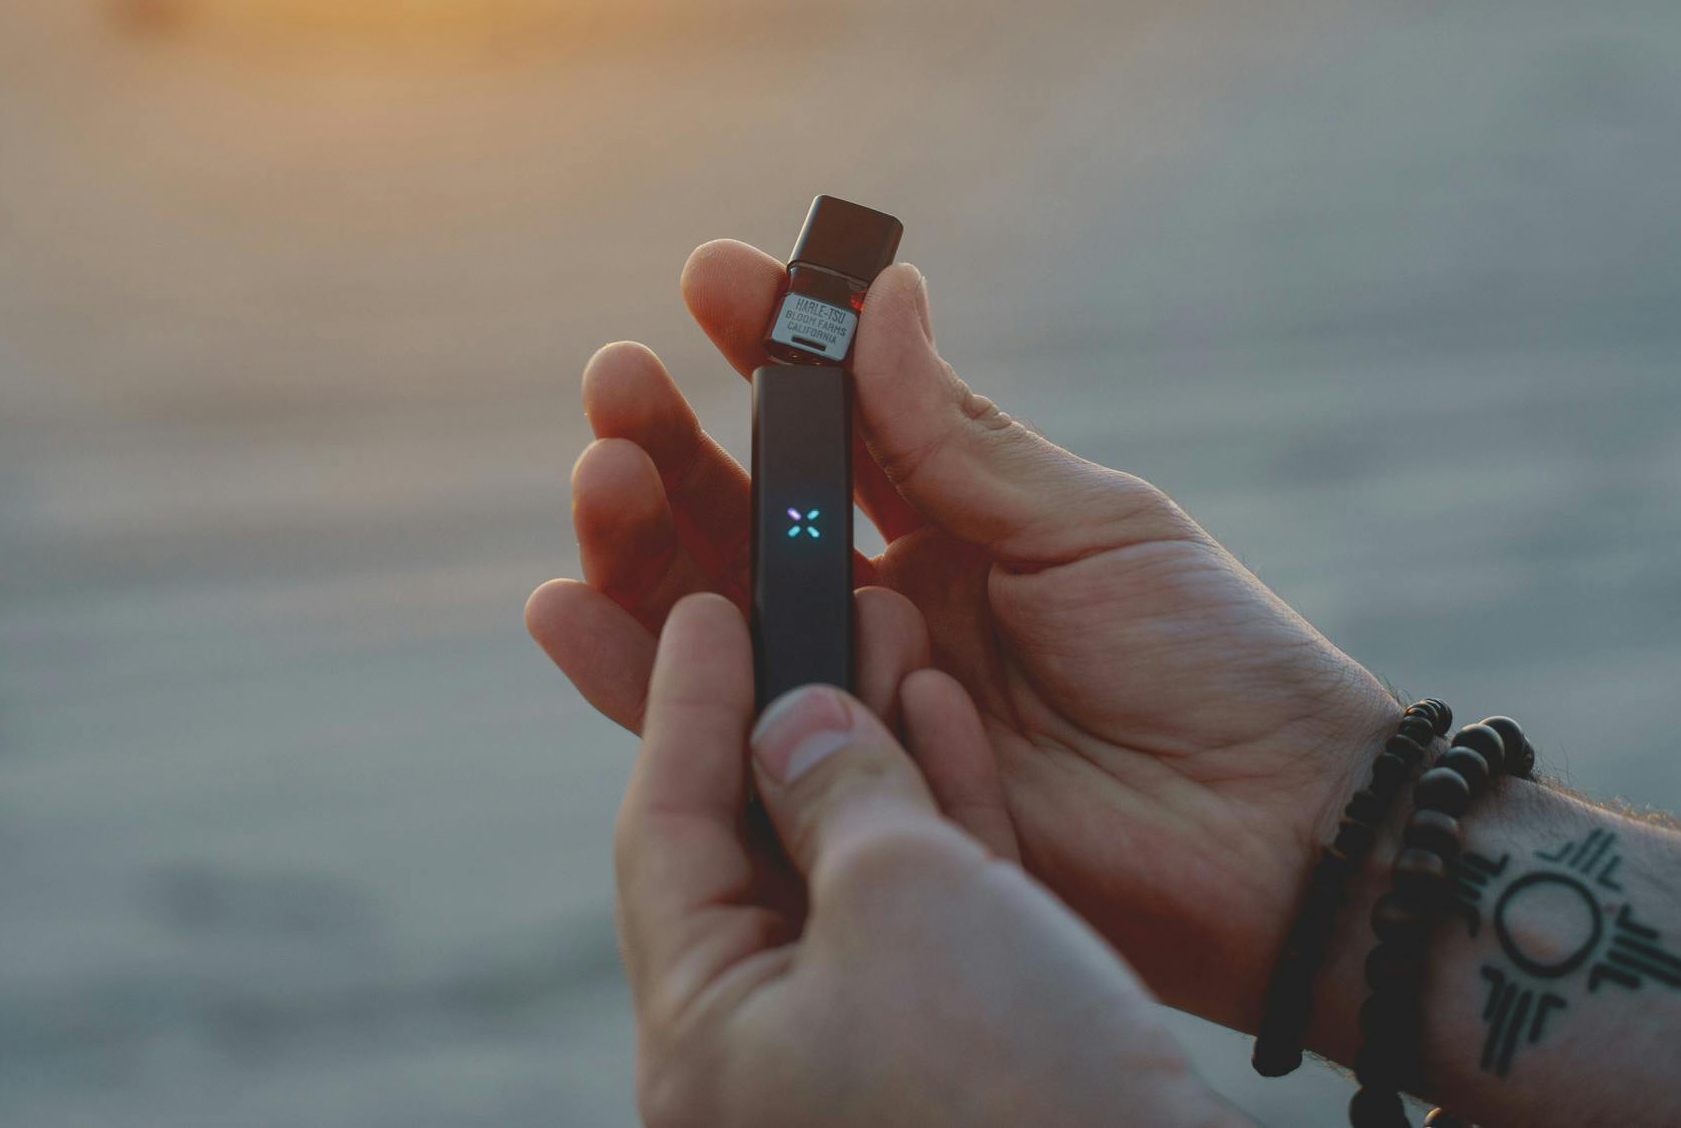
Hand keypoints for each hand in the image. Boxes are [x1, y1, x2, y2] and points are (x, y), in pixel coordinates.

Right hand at [527, 241, 1402, 1029]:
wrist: (1281, 840)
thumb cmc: (1216, 665)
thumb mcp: (1092, 525)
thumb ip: (959, 436)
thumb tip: (880, 297)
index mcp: (957, 521)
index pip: (835, 419)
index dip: (770, 346)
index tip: (708, 277)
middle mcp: (891, 599)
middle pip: (745, 509)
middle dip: (671, 439)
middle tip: (618, 383)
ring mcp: (859, 695)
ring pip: (709, 607)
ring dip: (637, 538)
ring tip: (600, 473)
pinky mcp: (839, 792)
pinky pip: (712, 729)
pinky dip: (627, 674)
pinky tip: (563, 610)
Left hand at [614, 592, 1245, 1127]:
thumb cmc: (1017, 1079)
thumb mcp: (901, 894)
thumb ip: (832, 784)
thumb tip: (789, 719)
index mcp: (705, 1048)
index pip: (663, 834)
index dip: (682, 700)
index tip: (707, 604)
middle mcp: (768, 1065)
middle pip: (752, 849)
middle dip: (789, 714)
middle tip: (794, 601)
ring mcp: (869, 1068)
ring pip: (849, 871)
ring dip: (874, 745)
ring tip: (888, 624)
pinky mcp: (966, 1065)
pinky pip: (927, 919)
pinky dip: (938, 815)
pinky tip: (947, 713)